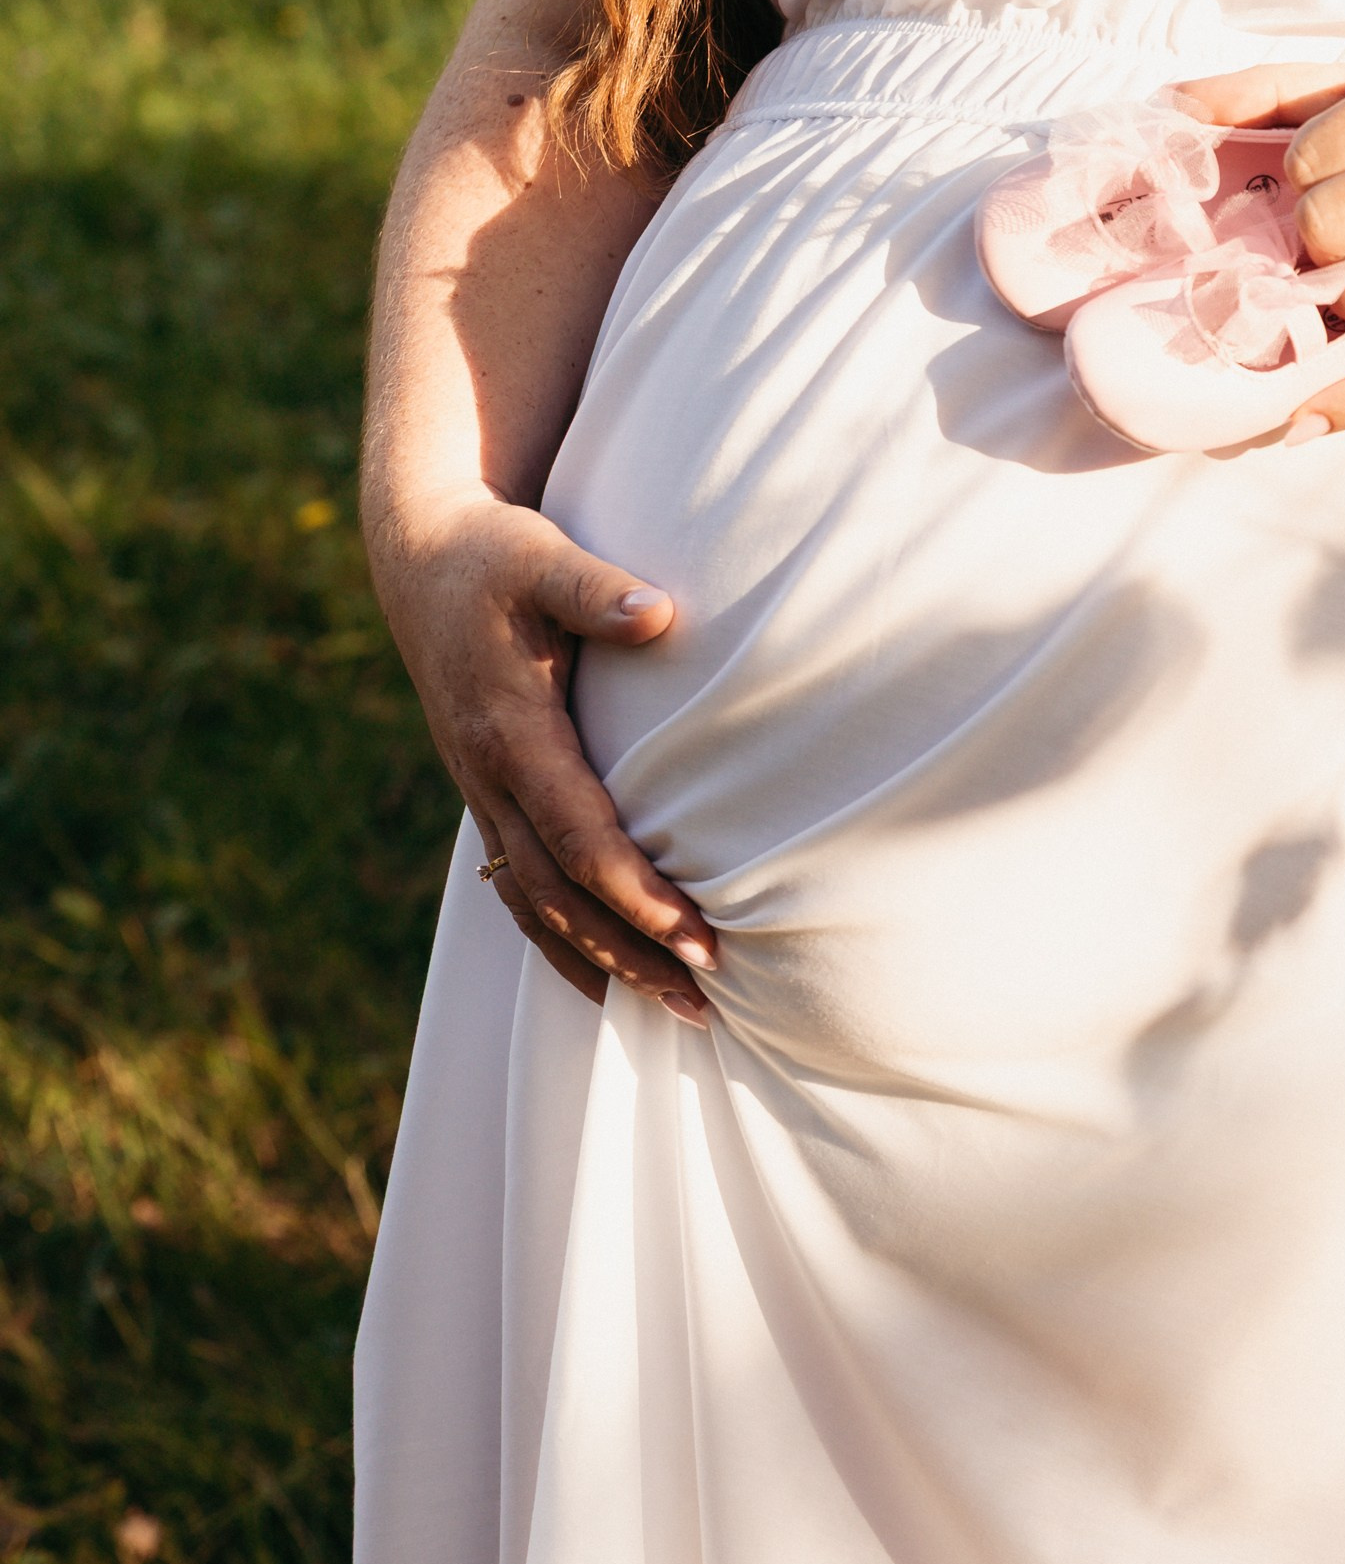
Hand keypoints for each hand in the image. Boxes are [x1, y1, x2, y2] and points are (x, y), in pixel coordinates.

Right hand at [366, 488, 717, 1017]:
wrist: (420, 554)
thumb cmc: (493, 554)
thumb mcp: (540, 556)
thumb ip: (595, 589)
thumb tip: (659, 615)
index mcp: (511, 732)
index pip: (582, 838)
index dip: (638, 895)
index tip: (699, 938)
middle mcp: (490, 776)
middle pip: (561, 895)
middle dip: (630, 953)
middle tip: (703, 1000)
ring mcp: (482, 790)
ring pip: (534, 903)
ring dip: (599, 961)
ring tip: (668, 1009)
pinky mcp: (486, 790)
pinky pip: (518, 884)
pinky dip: (557, 937)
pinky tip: (599, 973)